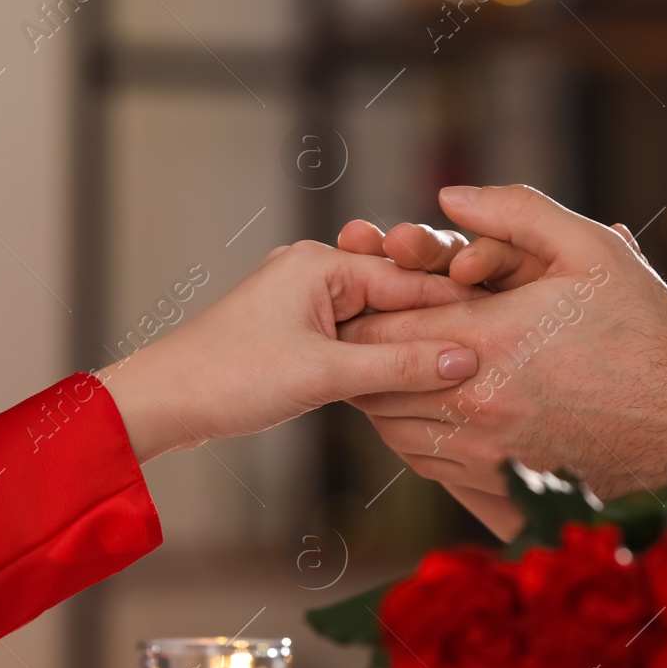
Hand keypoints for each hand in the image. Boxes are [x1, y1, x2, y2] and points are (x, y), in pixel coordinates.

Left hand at [100, 241, 485, 462]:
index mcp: (321, 263)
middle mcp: (313, 270)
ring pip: (376, 321)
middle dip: (435, 327)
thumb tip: (466, 360)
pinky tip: (407, 382)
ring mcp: (302, 301)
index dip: (455, 308)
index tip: (504, 328)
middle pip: (396, 296)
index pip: (409, 279)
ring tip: (456, 373)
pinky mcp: (294, 331)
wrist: (162, 404)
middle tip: (488, 354)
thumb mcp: (326, 375)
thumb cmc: (230, 379)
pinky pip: (353, 339)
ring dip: (406, 347)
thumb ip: (399, 366)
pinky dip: (378, 359)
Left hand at [337, 186, 666, 538]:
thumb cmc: (646, 332)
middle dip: (366, 347)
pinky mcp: (495, 487)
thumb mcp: (592, 251)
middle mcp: (476, 407)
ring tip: (390, 359)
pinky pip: (421, 460)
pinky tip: (425, 403)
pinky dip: (409, 430)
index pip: (388, 323)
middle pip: (375, 378)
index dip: (371, 300)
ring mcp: (483, 455)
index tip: (371, 283)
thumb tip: (449, 197)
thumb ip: (517, 212)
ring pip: (390, 424)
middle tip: (365, 321)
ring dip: (383, 391)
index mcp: (490, 343)